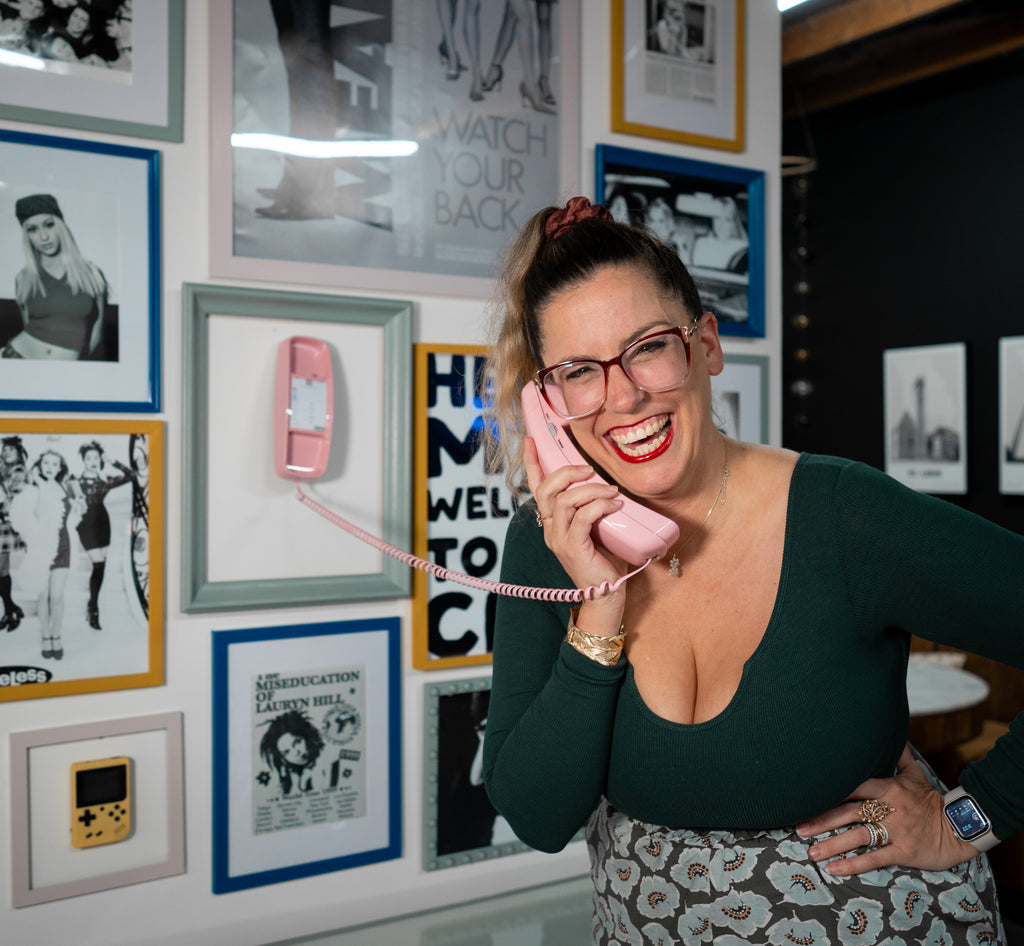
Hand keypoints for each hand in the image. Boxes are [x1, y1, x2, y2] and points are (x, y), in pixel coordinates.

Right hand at [524, 437, 626, 628]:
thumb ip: (593, 508)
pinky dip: (599, 506)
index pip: (536, 488)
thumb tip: (606, 483)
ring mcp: (559, 540)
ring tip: (611, 492)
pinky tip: (614, 506)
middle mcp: (550, 529)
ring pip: (565, 501)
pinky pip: (582, 517)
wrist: (607, 594)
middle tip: (589, 470)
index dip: (533, 463)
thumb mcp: (597, 528)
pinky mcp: (572, 548)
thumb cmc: (605, 561)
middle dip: (567, 472)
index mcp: (552, 522)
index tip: (531, 440)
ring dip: (591, 490)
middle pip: (546, 490)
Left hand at [797, 745, 978, 875]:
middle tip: (798, 827)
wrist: (959, 827)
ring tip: (810, 852)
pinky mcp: (903, 851)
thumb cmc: (931, 800)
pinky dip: (854, 865)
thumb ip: (899, 756)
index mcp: (888, 788)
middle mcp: (888, 809)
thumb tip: (891, 732)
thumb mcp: (915, 775)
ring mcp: (895, 831)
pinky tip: (835, 869)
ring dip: (832, 845)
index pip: (854, 785)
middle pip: (849, 813)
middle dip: (822, 820)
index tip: (807, 792)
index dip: (831, 788)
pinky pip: (875, 859)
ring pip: (858, 837)